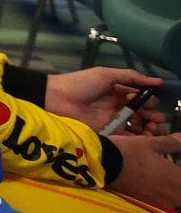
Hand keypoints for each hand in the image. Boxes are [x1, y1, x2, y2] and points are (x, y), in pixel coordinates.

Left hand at [45, 67, 167, 131]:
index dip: (149, 102)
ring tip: (152, 128)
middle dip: (152, 116)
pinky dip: (138, 138)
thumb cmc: (80, 84)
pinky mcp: (107, 133)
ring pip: (137, 126)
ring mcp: (113, 121)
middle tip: (155, 119)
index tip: (151, 105)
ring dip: (148, 128)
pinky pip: (126, 137)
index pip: (141, 98)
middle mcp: (118, 107)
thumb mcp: (105, 74)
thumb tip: (157, 81)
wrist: (56, 98)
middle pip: (142, 114)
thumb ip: (130, 76)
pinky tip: (144, 136)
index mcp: (118, 92)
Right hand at [108, 132, 180, 209]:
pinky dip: (168, 197)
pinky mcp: (149, 203)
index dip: (179, 171)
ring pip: (178, 200)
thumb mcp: (150, 143)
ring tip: (169, 182)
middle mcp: (172, 192)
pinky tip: (160, 188)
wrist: (104, 165)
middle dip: (179, 181)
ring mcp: (161, 200)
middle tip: (173, 174)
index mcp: (176, 177)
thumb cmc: (128, 152)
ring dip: (176, 191)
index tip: (176, 166)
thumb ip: (170, 143)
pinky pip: (167, 203)